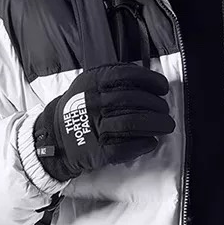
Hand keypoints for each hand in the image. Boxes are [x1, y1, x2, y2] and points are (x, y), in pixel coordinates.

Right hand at [33, 63, 175, 181]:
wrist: (56, 137)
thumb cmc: (81, 107)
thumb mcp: (89, 84)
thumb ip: (114, 77)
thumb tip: (150, 79)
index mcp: (92, 82)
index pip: (126, 75)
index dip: (150, 80)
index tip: (163, 87)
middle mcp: (92, 102)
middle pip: (134, 100)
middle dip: (157, 105)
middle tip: (165, 110)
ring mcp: (93, 126)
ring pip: (132, 123)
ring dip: (156, 124)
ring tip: (167, 125)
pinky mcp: (96, 150)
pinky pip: (124, 147)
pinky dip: (142, 144)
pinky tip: (151, 142)